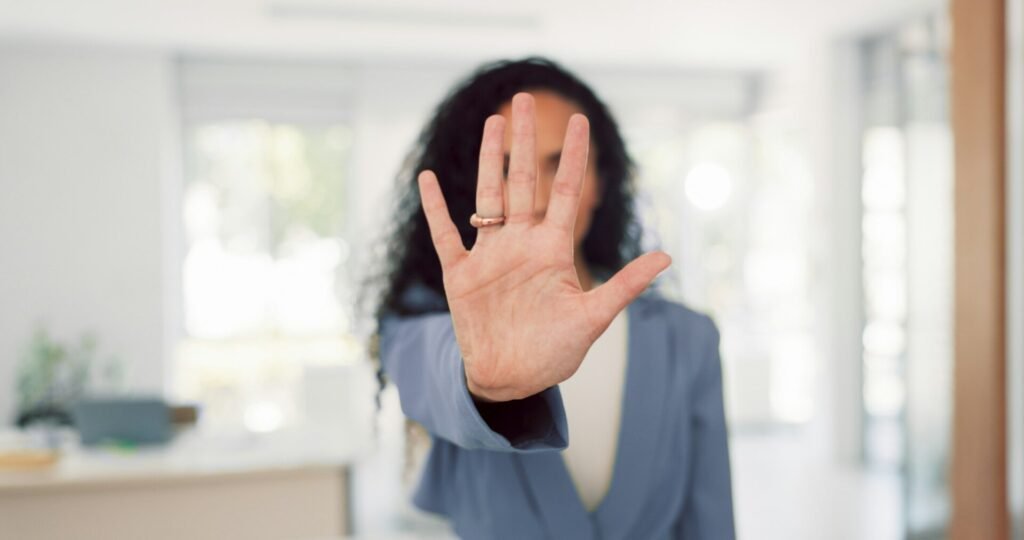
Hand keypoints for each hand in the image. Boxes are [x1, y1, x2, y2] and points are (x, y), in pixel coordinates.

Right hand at [418, 92, 670, 401]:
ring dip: (489, 160)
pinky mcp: (460, 276)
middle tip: (523, 99)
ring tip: (492, 123)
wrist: (512, 380)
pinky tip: (427, 179)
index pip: (564, 192)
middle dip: (524, 141)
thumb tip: (667, 257)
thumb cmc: (554, 352)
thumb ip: (625, 285)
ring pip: (488, 197)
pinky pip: (445, 236)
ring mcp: (490, 257)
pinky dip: (436, 210)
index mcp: (552, 250)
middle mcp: (521, 244)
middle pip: (523, 181)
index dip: (573, 156)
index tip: (581, 120)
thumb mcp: (593, 318)